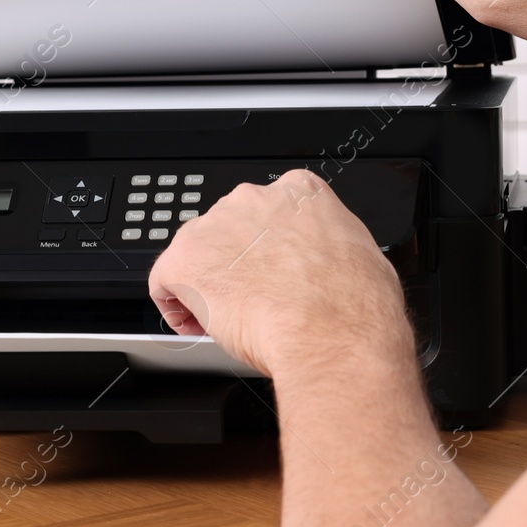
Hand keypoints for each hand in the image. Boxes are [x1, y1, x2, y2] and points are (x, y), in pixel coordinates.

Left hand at [146, 170, 413, 379]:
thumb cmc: (354, 307)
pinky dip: (178, 308)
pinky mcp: (185, 259)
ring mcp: (215, 226)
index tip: (271, 274)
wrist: (332, 335)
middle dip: (237, 266)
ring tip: (232, 320)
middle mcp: (253, 198)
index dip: (267, 250)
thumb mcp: (361, 256)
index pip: (269, 213)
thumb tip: (332, 265)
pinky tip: (201, 327)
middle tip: (253, 301)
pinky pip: (165, 283)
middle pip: (230, 230)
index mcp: (299, 191)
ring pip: (198, 256)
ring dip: (209, 286)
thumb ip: (332, 248)